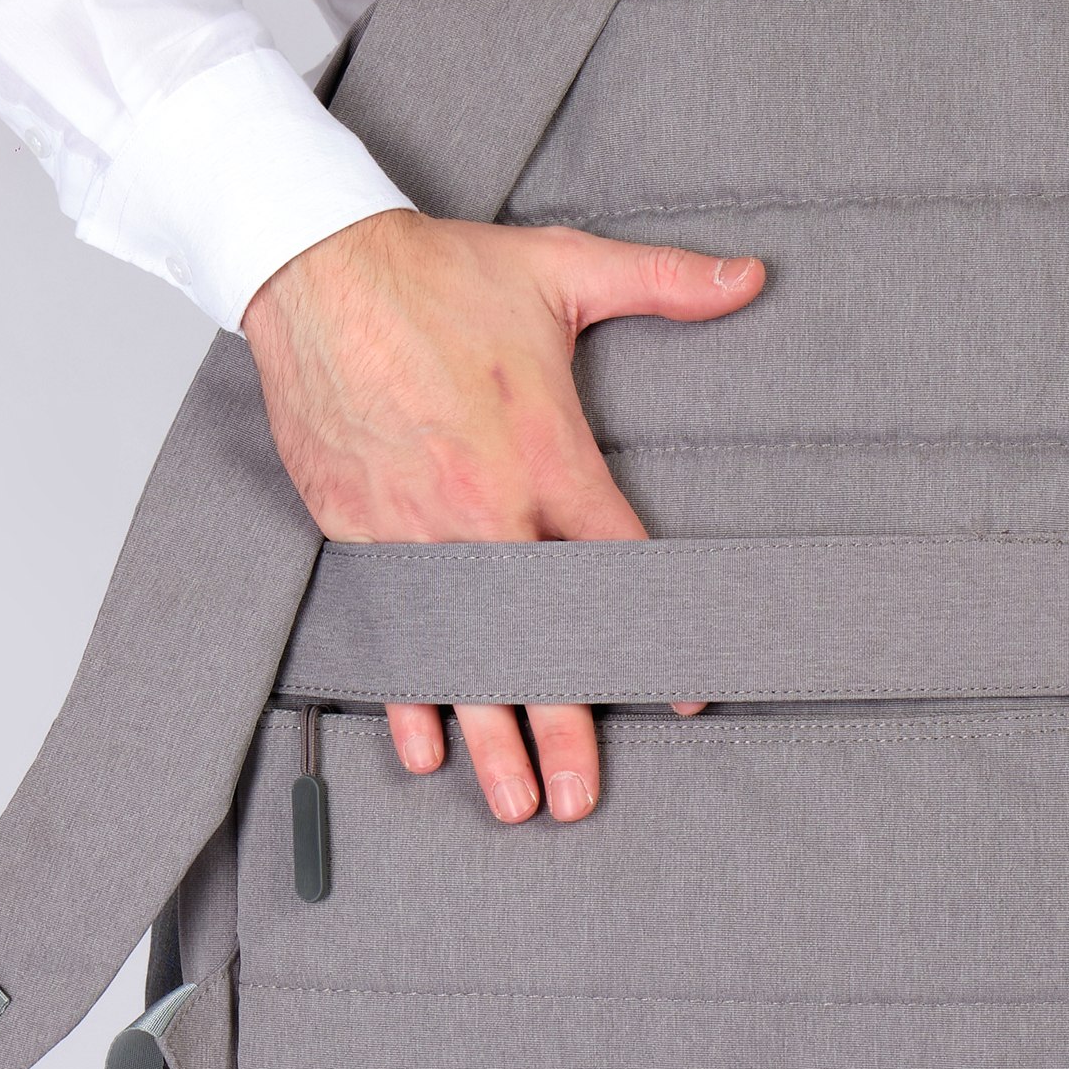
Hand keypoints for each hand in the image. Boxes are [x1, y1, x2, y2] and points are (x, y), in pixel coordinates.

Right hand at [242, 210, 764, 822]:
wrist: (315, 266)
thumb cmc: (439, 272)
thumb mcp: (564, 268)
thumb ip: (665, 282)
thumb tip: (753, 275)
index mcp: (547, 455)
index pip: (618, 565)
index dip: (656, 637)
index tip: (687, 694)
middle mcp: (484, 508)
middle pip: (537, 641)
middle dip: (561, 726)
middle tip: (579, 796)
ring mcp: (415, 530)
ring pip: (460, 655)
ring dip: (485, 734)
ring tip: (511, 802)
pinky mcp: (358, 531)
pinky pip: (392, 630)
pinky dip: (403, 690)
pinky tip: (423, 745)